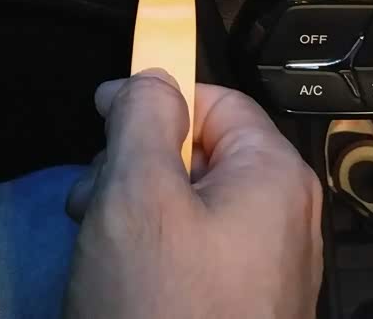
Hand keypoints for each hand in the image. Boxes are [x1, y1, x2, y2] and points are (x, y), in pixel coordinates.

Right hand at [63, 70, 322, 318]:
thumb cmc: (158, 307)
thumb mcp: (136, 195)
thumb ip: (143, 117)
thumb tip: (152, 77)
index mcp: (273, 176)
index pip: (215, 100)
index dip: (155, 99)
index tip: (102, 114)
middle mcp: (282, 216)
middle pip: (200, 151)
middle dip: (135, 163)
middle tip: (89, 198)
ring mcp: (266, 267)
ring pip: (190, 203)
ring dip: (134, 208)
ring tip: (93, 244)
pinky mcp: (242, 306)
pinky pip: (195, 252)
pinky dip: (151, 251)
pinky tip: (116, 275)